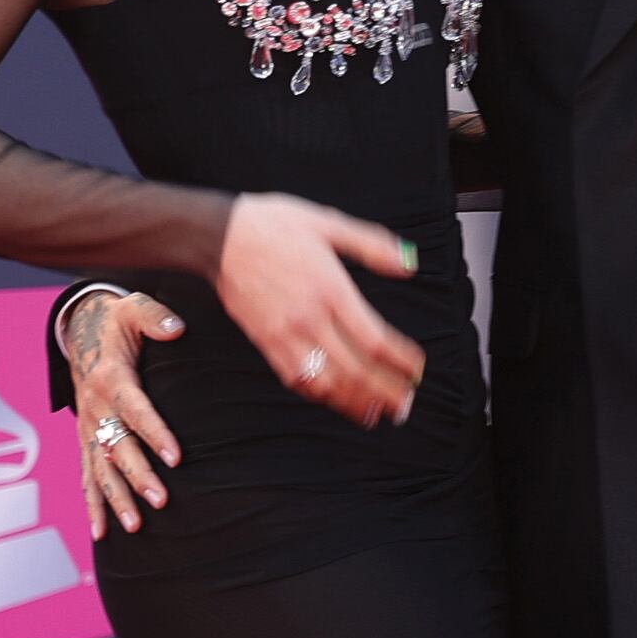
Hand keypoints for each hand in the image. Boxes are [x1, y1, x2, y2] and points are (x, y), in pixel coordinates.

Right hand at [67, 289, 185, 539]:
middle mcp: (95, 407)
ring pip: (101, 469)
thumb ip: (155, 317)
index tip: (177, 457)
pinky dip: (93, 505)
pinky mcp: (85, 438)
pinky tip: (102, 534)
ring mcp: (87, 427)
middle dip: (139, 476)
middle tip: (163, 500)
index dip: (156, 433)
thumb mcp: (133, 308)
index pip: (136, 410)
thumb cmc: (117, 320)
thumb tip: (177, 329)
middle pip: (118, 447)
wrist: (80, 330)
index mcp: (110, 377)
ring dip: (117, 499)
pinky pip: (87, 476)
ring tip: (137, 525)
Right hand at [215, 193, 424, 427]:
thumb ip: (372, 245)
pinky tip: (335, 399)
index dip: (399, 362)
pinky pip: (296, 379)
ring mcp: (285, 335)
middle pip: (355, 370)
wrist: (220, 236)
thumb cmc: (274, 225)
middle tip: (404, 407)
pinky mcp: (265, 343)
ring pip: (326, 383)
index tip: (416, 370)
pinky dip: (320, 395)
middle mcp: (310, 318)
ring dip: (355, 403)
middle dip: (385, 393)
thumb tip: (409, 263)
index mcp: (331, 290)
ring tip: (376, 414)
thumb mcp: (329, 223)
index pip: (375, 340)